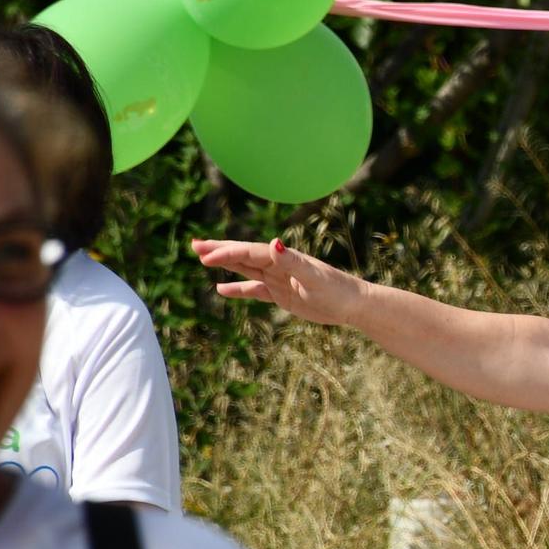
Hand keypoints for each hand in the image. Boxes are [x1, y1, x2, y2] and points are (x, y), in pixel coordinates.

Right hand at [193, 238, 367, 327]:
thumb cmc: (337, 290)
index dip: (227, 252)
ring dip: (225, 263)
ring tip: (202, 258)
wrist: (353, 305)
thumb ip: (292, 261)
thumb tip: (273, 243)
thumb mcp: (313, 277)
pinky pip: (255, 289)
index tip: (206, 255)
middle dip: (219, 250)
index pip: (250, 252)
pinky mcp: (281, 294)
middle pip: (243, 255)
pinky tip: (221, 289)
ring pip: (246, 269)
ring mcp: (279, 279)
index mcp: (284, 258)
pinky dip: (238, 289)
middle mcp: (279, 264)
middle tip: (195, 245)